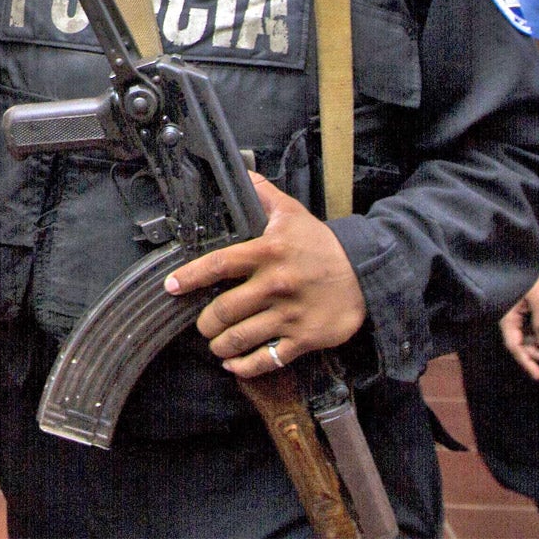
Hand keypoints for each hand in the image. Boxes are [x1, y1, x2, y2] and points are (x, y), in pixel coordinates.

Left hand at [165, 173, 367, 376]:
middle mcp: (275, 285)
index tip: (171, 286)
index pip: (219, 264)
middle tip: (201, 323)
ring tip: (215, 342)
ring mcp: (290, 315)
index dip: (191, 276)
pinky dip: (245, 366)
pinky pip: (268, 359)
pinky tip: (233, 363)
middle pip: (224, 310)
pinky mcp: (305, 339)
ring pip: (241, 337)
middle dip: (205, 321)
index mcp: (267, 252)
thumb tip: (237, 172)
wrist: (366, 273)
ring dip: (220, 344)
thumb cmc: (321, 243)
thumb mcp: (290, 212)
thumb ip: (261, 193)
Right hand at [501, 268, 538, 380]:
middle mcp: (510, 318)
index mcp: (508, 316)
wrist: (526, 254)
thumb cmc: (530, 275)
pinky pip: (530, 330)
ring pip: (526, 338)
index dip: (525, 361)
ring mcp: (518, 314)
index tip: (538, 376)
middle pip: (520, 343)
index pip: (513, 344)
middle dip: (536, 354)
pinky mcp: (525, 310)